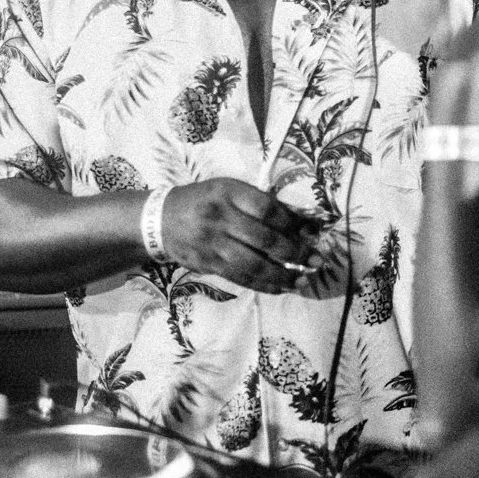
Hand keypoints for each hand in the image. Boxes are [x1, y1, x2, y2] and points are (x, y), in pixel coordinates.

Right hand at [159, 179, 314, 293]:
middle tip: (317, 260)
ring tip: (304, 280)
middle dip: (295, 252)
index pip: (267, 209)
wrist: (160, 220)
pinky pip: (241, 278)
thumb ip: (260, 203)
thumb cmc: (204, 201)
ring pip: (254, 264)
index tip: (314, 231)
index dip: (294, 222)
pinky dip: (264, 285)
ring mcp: (212, 243)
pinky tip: (282, 287)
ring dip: (283, 275)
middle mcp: (220, 217)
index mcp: (228, 192)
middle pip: (264, 239)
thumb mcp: (229, 190)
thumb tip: (301, 221)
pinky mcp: (208, 264)